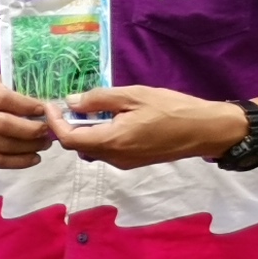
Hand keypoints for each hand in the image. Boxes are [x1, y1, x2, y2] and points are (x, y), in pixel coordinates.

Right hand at [0, 71, 57, 170]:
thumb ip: (18, 90)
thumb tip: (48, 107)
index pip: (4, 99)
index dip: (26, 106)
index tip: (44, 110)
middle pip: (2, 125)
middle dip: (30, 130)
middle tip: (47, 130)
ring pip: (2, 145)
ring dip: (28, 147)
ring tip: (45, 143)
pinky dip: (18, 162)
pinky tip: (34, 158)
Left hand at [51, 85, 252, 170]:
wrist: (206, 130)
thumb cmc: (172, 109)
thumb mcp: (133, 95)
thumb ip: (98, 99)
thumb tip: (70, 102)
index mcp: (111, 142)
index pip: (68, 138)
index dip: (54, 122)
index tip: (50, 105)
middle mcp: (114, 158)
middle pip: (77, 145)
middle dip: (67, 127)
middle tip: (67, 105)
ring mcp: (124, 163)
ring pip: (92, 149)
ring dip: (84, 131)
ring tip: (88, 109)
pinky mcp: (134, 162)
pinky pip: (107, 151)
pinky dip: (100, 136)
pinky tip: (109, 119)